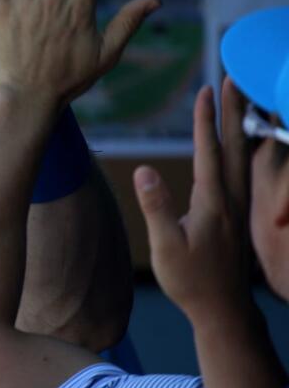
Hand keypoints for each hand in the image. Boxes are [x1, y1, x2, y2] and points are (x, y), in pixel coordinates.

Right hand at [134, 80, 252, 320]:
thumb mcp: (166, 247)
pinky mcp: (237, 214)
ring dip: (240, 124)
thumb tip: (144, 170)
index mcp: (213, 202)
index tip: (207, 90)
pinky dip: (242, 147)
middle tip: (234, 78)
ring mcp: (237, 205)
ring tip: (240, 100)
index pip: (209, 151)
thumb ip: (157, 207)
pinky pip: (243, 170)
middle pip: (234, 144)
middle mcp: (231, 197)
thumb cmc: (191, 281)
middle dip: (233, 109)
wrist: (223, 309)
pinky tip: (240, 143)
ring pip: (243, 155)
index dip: (206, 120)